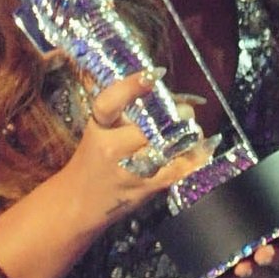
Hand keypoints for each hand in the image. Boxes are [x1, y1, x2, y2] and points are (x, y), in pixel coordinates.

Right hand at [58, 70, 216, 230]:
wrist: (77, 202)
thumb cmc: (92, 160)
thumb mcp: (100, 130)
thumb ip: (126, 111)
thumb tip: (165, 91)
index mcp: (99, 127)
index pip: (109, 103)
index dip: (130, 87)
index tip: (152, 75)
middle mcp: (113, 149)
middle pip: (152, 128)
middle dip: (178, 115)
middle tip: (186, 111)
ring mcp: (131, 171)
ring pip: (170, 148)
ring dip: (189, 137)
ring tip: (194, 131)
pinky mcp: (148, 188)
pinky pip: (180, 170)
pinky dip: (194, 158)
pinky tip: (201, 150)